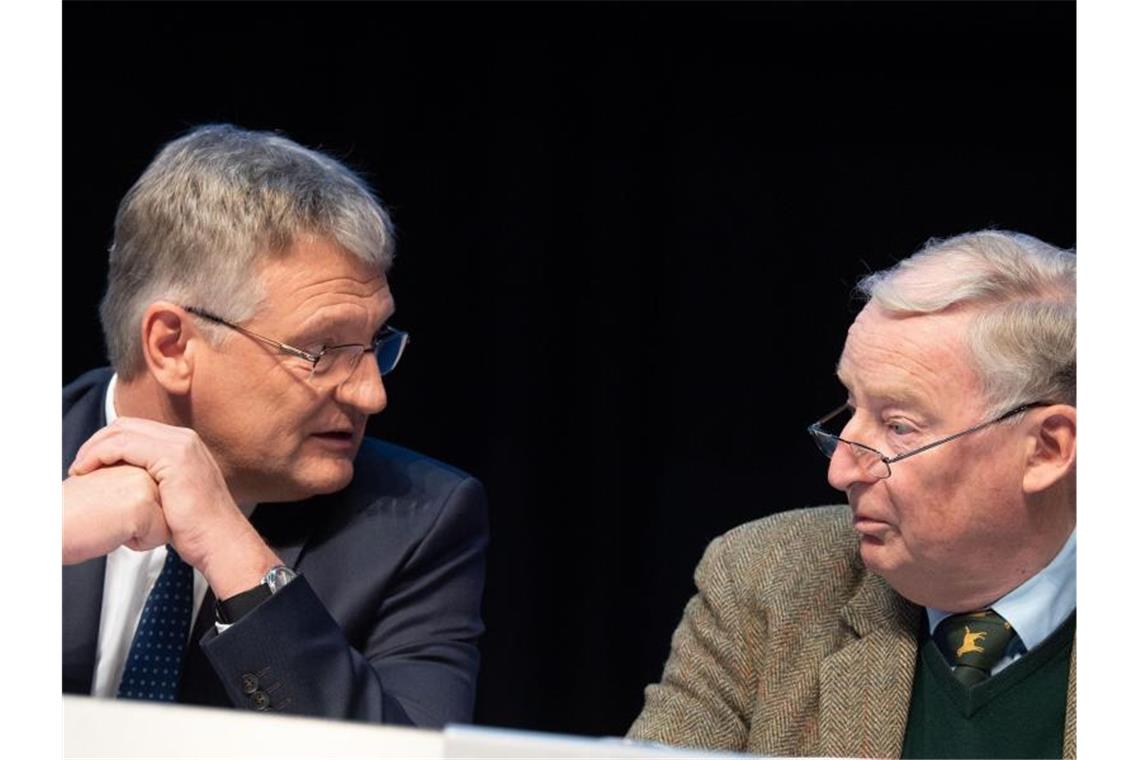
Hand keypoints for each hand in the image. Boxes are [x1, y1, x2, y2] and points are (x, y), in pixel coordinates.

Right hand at [63, 464, 166, 563]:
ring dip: (141, 532)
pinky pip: (160, 537)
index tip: (111, 511)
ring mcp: (143, 483)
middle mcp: (141, 467)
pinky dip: (137, 544)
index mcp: (133, 462)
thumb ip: (137, 489)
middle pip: (168, 510)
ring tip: (109, 522)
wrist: (45, 529)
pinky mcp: (142, 504)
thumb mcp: (111, 492)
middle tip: (108, 516)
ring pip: (167, 522)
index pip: (163, 499)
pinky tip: (110, 532)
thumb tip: (164, 501)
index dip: (139, 515)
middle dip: (143, 522)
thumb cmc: (71, 517)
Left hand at [69, 417, 280, 596]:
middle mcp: (184, 438)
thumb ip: (153, 479)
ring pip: (122, 431)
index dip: (106, 443)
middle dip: (96, 442)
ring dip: (93, 448)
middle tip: (79, 465)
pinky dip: (100, 455)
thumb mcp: (171, 495)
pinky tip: (89, 471)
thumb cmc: (195, 528)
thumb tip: (125, 480)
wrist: (220, 542)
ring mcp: (181, 445)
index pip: (135, 429)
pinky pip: (124, 446)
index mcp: (184, 444)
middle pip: (126, 425)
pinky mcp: (173, 457)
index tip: (88, 464)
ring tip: (80, 469)